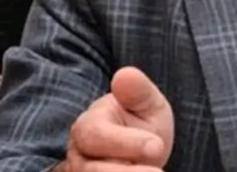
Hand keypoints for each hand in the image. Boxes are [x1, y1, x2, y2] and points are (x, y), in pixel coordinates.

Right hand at [57, 66, 173, 170]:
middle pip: (90, 169)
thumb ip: (138, 91)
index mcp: (89, 124)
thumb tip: (125, 74)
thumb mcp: (147, 103)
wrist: (144, 150)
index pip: (96, 135)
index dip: (125, 142)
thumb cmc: (142, 121)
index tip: (157, 145)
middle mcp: (80, 153)